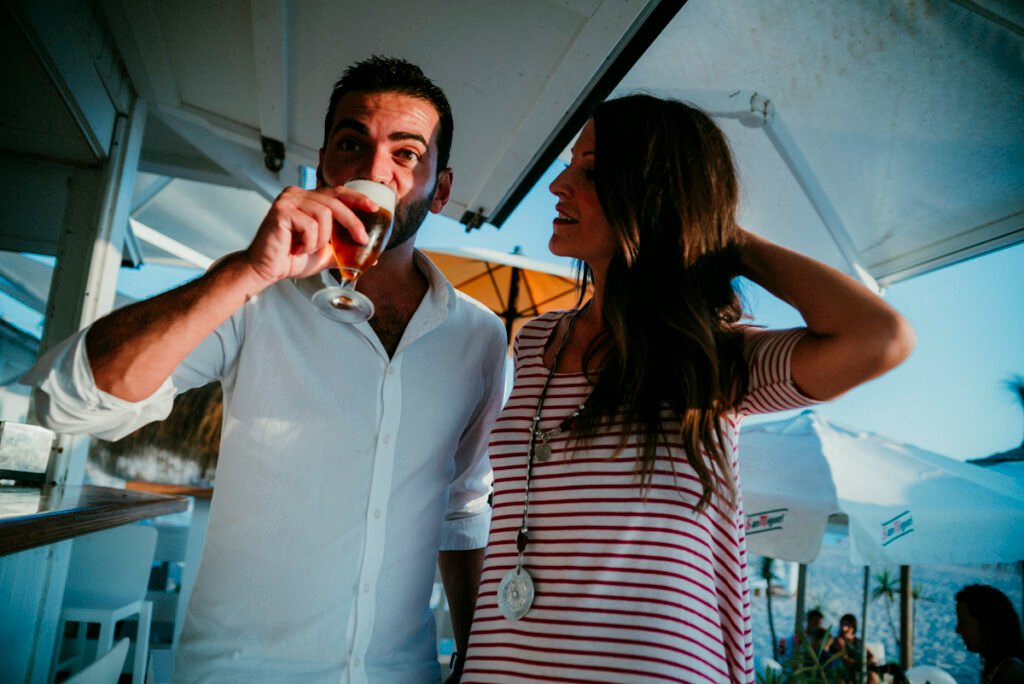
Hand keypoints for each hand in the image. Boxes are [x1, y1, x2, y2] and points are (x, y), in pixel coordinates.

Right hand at [244, 185, 376, 284]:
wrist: (267, 270)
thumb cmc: (291, 259)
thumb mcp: (325, 253)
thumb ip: (344, 250)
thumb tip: (369, 258)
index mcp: (307, 199)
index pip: (337, 192)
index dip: (357, 198)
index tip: (374, 207)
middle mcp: (297, 194)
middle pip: (335, 203)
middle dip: (352, 223)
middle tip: (361, 240)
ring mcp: (288, 200)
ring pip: (324, 215)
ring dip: (321, 239)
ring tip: (307, 248)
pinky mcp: (281, 210)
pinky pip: (309, 225)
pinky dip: (309, 242)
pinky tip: (296, 248)